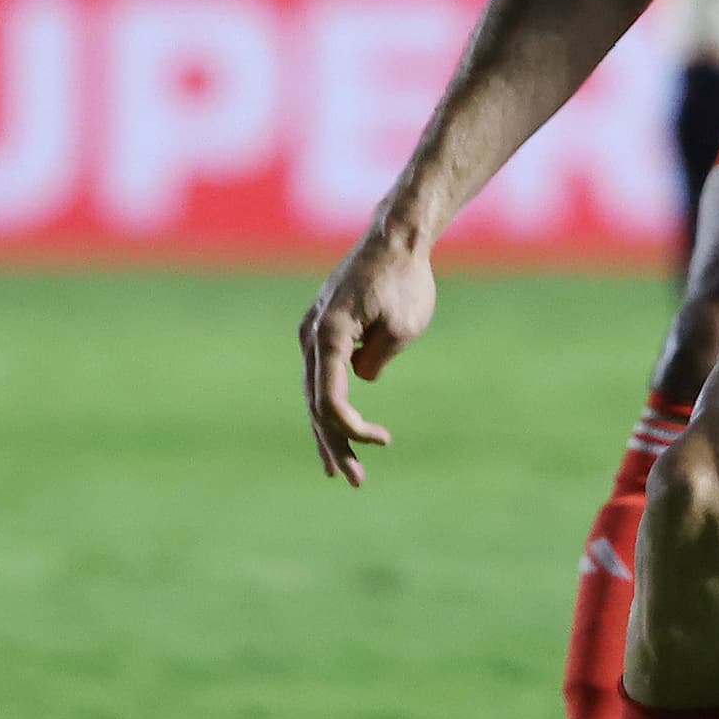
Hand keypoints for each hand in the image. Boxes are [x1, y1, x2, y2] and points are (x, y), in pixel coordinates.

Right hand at [299, 224, 438, 485]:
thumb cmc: (406, 279)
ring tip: (340, 470)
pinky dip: (328, 405)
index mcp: (328, 335)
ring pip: (314, 393)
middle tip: (356, 480)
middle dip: (335, 444)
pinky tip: (337, 431)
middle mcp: (311, 335)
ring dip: (328, 431)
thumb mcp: (403, 326)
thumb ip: (378, 358)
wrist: (396, 238)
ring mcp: (312, 332)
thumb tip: (361, 379)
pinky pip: (320, 376)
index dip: (351, 429)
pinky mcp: (322, 329)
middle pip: (315, 403)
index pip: (329, 399)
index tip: (383, 440)